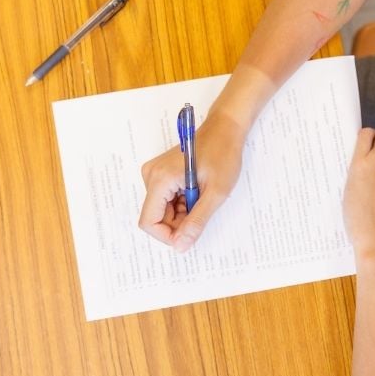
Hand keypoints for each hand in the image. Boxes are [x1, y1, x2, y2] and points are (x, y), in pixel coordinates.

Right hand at [138, 113, 244, 251]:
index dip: (168, 235)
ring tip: (203, 196)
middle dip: (179, 222)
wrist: (225, 129)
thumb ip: (196, 221)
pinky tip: (198, 192)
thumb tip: (181, 246)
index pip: (149, 222)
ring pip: (163, 210)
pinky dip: (183, 203)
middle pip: (156, 217)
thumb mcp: (215, 193)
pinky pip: (166, 200)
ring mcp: (155, 174)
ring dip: (183, 212)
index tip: (189, 234)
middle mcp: (151, 176)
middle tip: (203, 210)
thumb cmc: (223, 155)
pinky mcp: (161, 174)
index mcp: (160, 179)